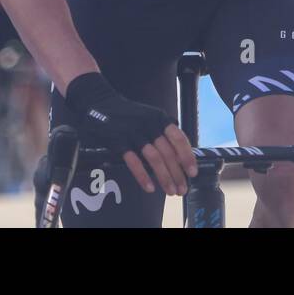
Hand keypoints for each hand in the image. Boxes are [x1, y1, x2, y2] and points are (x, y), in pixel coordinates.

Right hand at [65, 72, 196, 195]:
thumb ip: (164, 131)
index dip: (187, 157)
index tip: (192, 172)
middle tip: (182, 189)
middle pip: (168, 152)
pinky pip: (133, 161)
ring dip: (164, 177)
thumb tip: (181, 154)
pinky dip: (143, 176)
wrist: (100, 103)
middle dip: (177, 173)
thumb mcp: (150, 116)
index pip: (178, 138)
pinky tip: (149, 188)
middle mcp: (149, 124)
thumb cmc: (129, 114)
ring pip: (154, 158)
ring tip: (170, 191)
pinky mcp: (118, 140)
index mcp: (159, 118)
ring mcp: (133, 132)